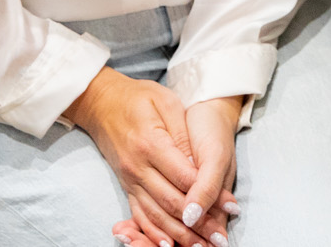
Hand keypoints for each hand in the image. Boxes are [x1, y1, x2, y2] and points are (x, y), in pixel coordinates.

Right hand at [63, 68, 211, 246]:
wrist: (101, 102)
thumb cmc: (139, 98)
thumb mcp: (166, 103)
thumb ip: (183, 135)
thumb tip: (198, 166)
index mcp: (150, 144)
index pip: (184, 178)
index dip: (208, 195)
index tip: (229, 208)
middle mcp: (137, 167)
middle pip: (171, 202)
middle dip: (198, 224)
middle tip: (220, 238)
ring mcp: (129, 179)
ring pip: (156, 215)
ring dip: (179, 235)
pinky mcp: (126, 186)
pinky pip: (139, 215)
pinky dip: (153, 233)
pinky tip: (168, 245)